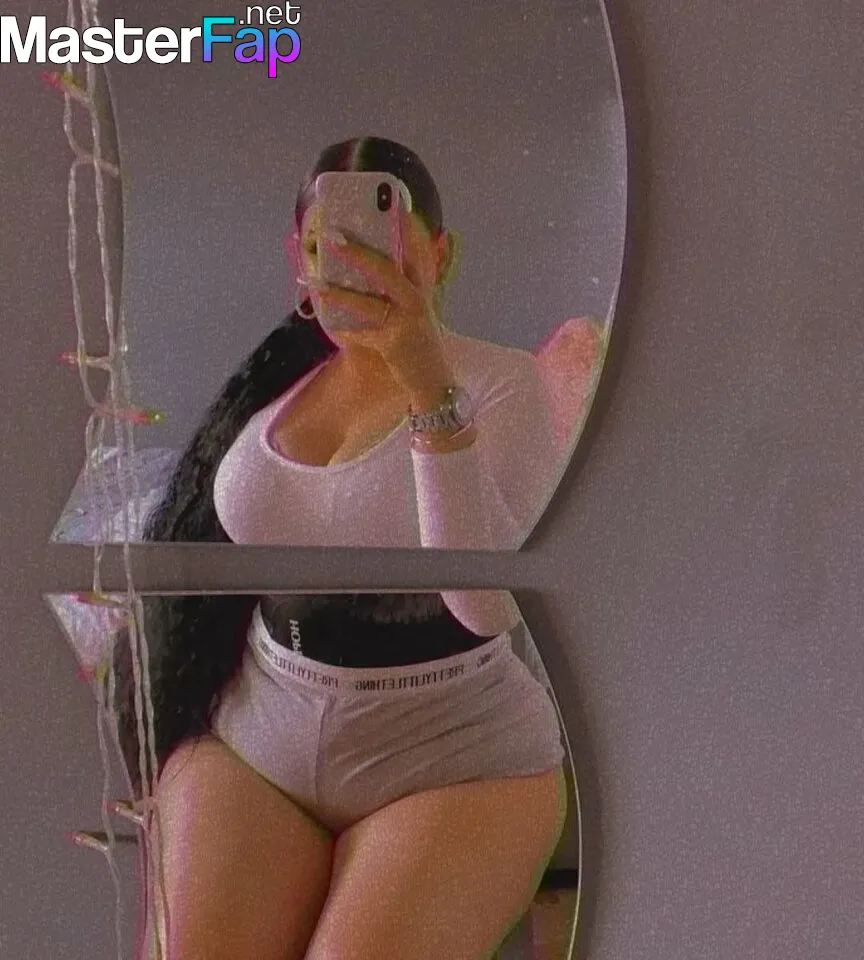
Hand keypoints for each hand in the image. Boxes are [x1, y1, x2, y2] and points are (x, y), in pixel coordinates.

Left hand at [314, 214, 452, 399]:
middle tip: (332, 238)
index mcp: (422, 290)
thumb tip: (363, 275)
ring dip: (341, 295)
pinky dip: (346, 330)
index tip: (393, 205)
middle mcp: (417, 302)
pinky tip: (330, 325)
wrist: (435, 384)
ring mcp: (407, 323)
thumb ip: (399, 293)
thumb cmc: (420, 346)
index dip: (406, 228)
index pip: (417, 252)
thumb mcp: (417, 314)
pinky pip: (363, 334)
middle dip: (358, 254)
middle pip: (387, 271)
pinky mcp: (395, 344)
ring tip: (318, 286)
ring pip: (370, 304)